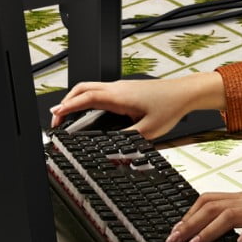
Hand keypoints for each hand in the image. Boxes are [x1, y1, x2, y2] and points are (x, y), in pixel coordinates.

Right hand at [51, 72, 222, 139]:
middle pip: (82, 88)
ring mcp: (121, 86)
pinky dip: (88, 99)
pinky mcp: (126, 89)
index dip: (66, 107)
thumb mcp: (148, 131)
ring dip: (76, 99)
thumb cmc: (171, 106)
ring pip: (91, 88)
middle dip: (66, 101)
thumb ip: (127, 142)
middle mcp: (117, 88)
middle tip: (57, 117)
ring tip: (68, 114)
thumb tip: (112, 154)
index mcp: (118, 96)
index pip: (84, 98)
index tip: (55, 117)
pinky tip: (90, 111)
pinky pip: (101, 91)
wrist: (185, 93)